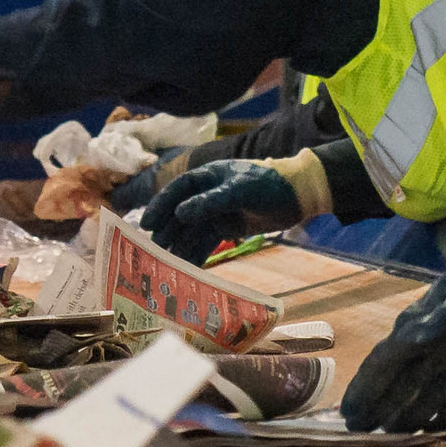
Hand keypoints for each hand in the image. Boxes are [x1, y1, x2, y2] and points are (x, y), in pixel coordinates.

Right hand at [144, 159, 306, 263]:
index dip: (160, 206)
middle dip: (168, 232)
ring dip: (180, 247)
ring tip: (168, 266)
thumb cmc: (269, 185)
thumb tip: (179, 214)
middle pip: (180, 214)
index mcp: (207, 177)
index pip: (177, 190)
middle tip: (154, 253)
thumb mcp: (240, 190)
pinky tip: (188, 269)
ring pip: (192, 231)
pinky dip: (197, 254)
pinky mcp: (227, 228)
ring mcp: (216, 212)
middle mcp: (207, 194)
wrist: (298, 196)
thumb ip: (211, 202)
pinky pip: (206, 242)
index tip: (146, 225)